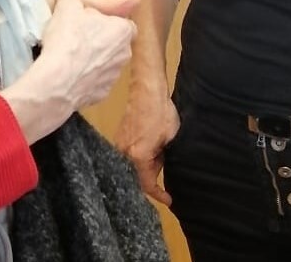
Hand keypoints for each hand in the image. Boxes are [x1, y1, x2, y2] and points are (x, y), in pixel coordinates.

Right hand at [3, 0, 137, 142]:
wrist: (57, 82)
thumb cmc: (67, 41)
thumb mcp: (66, 6)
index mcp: (123, 30)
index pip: (122, 21)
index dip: (104, 20)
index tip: (88, 20)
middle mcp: (124, 54)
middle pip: (114, 42)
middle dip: (100, 39)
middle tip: (77, 35)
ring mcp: (114, 76)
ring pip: (105, 62)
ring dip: (93, 58)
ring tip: (70, 55)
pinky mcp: (102, 94)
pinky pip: (95, 81)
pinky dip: (85, 77)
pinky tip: (68, 72)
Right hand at [115, 79, 179, 205]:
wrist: (147, 90)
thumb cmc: (161, 113)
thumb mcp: (171, 139)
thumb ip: (165, 159)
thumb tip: (166, 168)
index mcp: (138, 157)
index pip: (147, 184)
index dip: (159, 195)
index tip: (170, 200)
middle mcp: (124, 154)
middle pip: (137, 176)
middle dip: (152, 178)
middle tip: (166, 170)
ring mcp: (119, 145)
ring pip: (133, 166)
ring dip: (146, 166)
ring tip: (161, 155)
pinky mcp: (119, 137)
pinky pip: (129, 156)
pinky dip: (139, 157)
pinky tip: (152, 149)